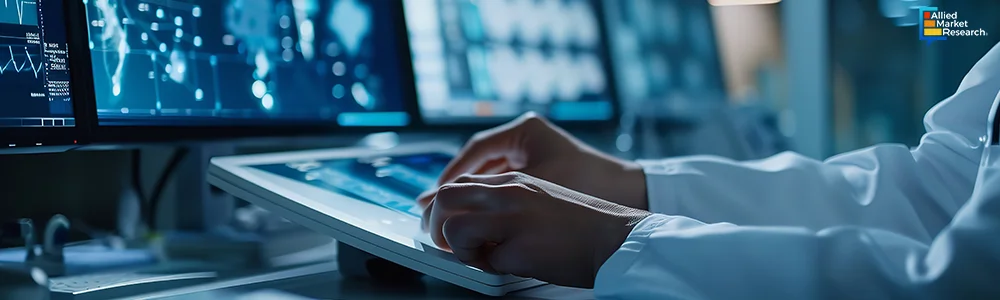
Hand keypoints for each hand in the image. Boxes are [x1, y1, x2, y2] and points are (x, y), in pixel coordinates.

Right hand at [418, 112, 647, 210]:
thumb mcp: (535, 192)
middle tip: (432, 206)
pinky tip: (479, 212)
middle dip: (456, 183)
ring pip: (492, 170)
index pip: (476, 150)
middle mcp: (529, 135)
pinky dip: (491, 194)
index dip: (451, 175)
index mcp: (525, 130)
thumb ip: (494, 201)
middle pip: (481, 159)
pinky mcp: (543, 166)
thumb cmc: (588, 186)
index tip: (435, 196)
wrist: (630, 194)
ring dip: (472, 190)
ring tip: (450, 211)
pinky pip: (507, 179)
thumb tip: (456, 214)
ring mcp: (536, 150)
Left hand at [423, 172, 651, 287]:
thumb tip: (471, 218)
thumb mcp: (538, 196)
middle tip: (448, 244)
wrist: (615, 238)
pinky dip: (490, 268)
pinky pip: (485, 261)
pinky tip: (511, 265)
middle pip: (444, 198)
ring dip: (460, 249)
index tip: (439, 223)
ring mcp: (513, 218)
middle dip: (435, 225)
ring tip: (482, 256)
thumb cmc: (581, 224)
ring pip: (454, 228)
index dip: (440, 206)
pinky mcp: (520, 247)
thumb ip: (505, 200)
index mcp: (513, 180)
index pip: (457, 182)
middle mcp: (509, 193)